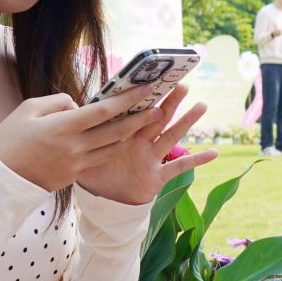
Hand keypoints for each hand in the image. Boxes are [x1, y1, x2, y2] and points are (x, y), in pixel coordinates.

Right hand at [0, 88, 168, 191]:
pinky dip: (112, 148)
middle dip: (141, 119)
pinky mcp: (75, 176)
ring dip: (131, 135)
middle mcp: (75, 147)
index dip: (127, 100)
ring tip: (146, 123)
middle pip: (117, 131)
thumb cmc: (9, 139)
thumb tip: (79, 105)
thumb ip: (58, 102)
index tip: (146, 90)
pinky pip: (100, 159)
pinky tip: (122, 139)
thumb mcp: (28, 109)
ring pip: (113, 148)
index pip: (104, 111)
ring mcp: (77, 164)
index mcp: (63, 127)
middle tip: (160, 108)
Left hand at [36, 85, 214, 204]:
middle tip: (181, 83)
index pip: (137, 111)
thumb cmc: (96, 173)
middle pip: (158, 118)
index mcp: (125, 134)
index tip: (155, 79)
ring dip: (187, 122)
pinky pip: (179, 167)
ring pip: (171, 136)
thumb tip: (67, 111)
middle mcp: (141, 142)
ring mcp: (152, 158)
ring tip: (201, 106)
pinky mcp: (157, 176)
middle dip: (170, 101)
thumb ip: (80, 132)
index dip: (146, 96)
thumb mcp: (84, 150)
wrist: (104, 201)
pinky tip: (214, 153)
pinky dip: (196, 160)